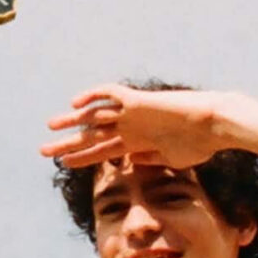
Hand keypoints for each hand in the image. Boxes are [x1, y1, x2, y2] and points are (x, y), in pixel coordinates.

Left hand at [41, 83, 223, 171]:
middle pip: (91, 136)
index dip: (81, 157)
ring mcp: (133, 113)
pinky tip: (76, 102)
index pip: (101, 151)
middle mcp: (130, 126)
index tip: (62, 164)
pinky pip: (111, 93)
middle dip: (67, 143)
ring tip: (50, 126)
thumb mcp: (169, 158)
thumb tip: (129, 161)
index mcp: (136, 141)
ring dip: (72, 121)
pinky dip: (94, 95)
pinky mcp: (139, 100)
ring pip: (94, 115)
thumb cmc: (200, 143)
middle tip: (43, 150)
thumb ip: (148, 159)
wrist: (215, 125)